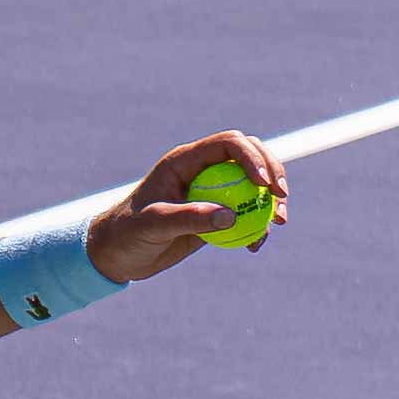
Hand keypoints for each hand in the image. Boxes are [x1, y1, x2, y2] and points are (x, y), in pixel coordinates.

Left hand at [85, 129, 289, 282]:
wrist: (117, 254)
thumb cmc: (127, 233)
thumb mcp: (153, 225)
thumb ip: (189, 218)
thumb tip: (231, 215)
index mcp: (185, 161)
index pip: (228, 144)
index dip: (252, 157)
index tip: (264, 183)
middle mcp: (202, 171)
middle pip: (249, 157)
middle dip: (272, 172)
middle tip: (281, 198)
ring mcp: (211, 192)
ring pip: (253, 185)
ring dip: (272, 200)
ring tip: (280, 222)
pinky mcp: (215, 215)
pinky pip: (247, 214)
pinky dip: (258, 226)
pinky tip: (256, 245)